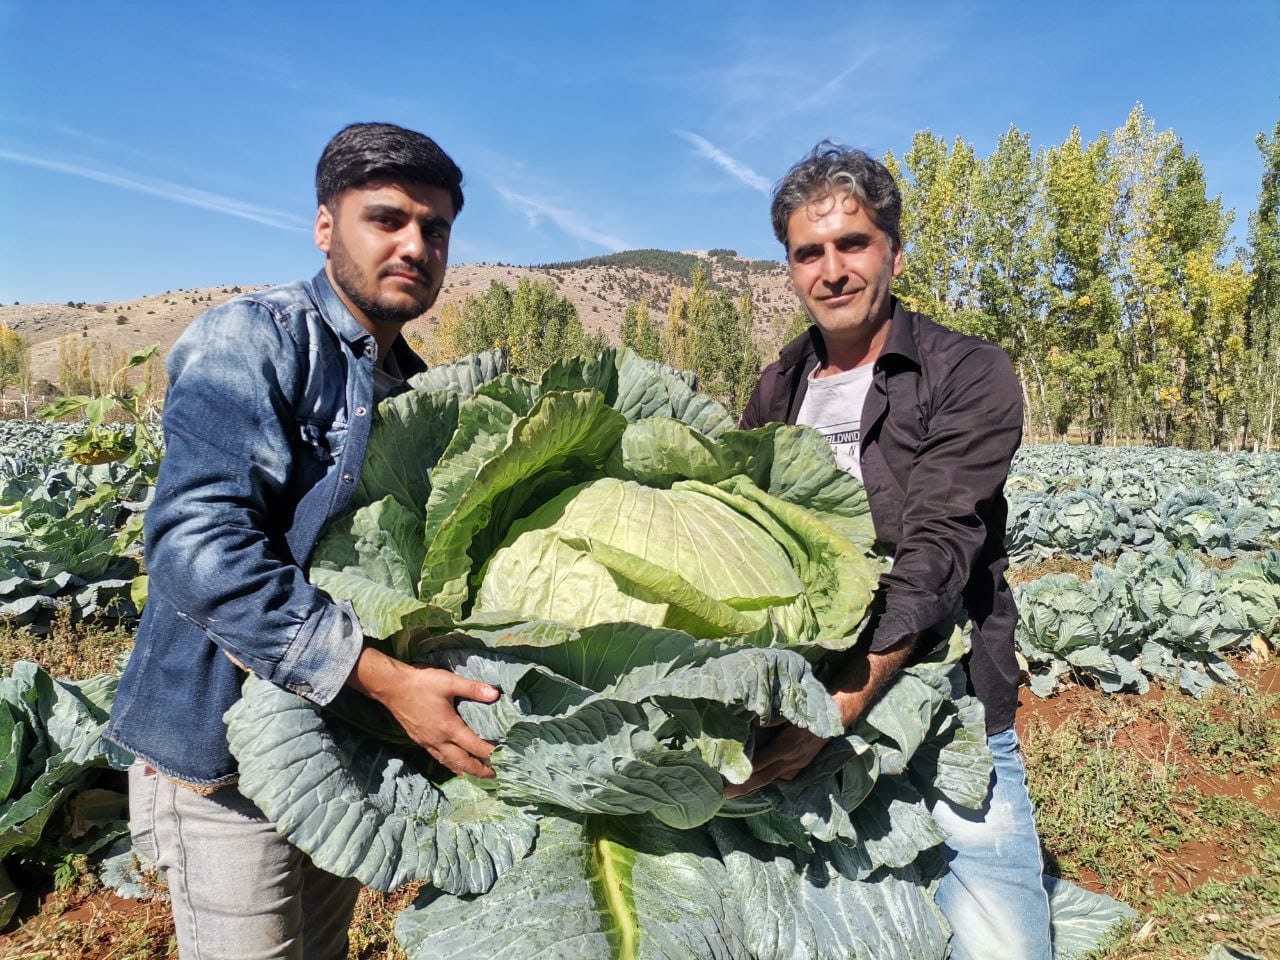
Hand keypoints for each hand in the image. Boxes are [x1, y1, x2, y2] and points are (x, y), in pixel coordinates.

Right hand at [348, 648, 499, 778]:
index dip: (490, 754)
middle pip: (462, 763)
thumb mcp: (449, 682)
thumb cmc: (421, 683)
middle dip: (479, 771)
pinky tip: (453, 763)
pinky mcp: (419, 740)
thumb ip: (473, 688)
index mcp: (449, 727)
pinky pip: (438, 758)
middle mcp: (438, 740)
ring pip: (448, 763)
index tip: (504, 759)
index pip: (474, 746)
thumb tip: (495, 693)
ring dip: (464, 771)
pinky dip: (450, 764)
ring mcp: (427, 742)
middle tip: (494, 775)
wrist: (391, 687)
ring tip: (477, 774)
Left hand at [723, 723, 828, 797]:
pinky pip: (782, 775)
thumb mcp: (789, 712)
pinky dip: (768, 777)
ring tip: (736, 788)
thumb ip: (770, 719)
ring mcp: (797, 766)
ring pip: (772, 779)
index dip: (744, 771)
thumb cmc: (809, 713)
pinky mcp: (801, 767)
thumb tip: (751, 723)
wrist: (836, 718)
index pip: (760, 763)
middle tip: (725, 794)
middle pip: (763, 778)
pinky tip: (757, 778)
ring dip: (755, 784)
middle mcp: (790, 761)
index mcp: (785, 747)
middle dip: (744, 787)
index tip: (728, 776)